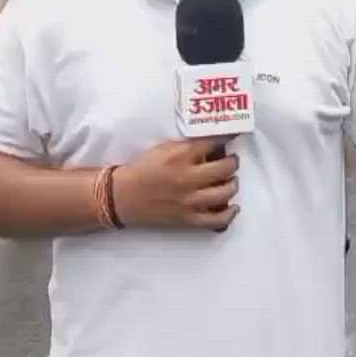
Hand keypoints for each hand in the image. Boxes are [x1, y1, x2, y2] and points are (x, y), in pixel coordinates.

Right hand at [111, 135, 239, 230]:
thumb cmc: (141, 169)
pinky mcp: (187, 219)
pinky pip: (216, 219)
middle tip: (231, 160)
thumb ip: (187, 147)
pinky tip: (233, 206)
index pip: (213, 143)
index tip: (234, 137)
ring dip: (233, 184)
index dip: (228, 138)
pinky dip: (229, 213)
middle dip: (233, 162)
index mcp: (180, 156)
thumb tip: (212, 145)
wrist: (121, 196)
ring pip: (225, 192)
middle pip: (225, 168)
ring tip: (230, 180)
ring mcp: (189, 200)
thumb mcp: (163, 149)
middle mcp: (188, 177)